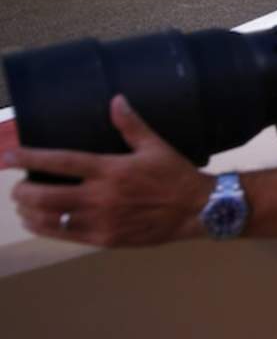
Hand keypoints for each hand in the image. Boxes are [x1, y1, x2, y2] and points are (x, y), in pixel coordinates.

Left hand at [7, 95, 210, 246]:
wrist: (197, 210)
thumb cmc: (175, 175)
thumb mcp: (156, 146)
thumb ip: (131, 125)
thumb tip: (116, 100)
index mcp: (111, 169)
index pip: (61, 162)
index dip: (31, 158)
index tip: (9, 156)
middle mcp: (101, 196)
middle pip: (45, 196)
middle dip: (22, 192)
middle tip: (17, 186)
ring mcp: (101, 220)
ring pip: (50, 219)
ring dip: (29, 213)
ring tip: (23, 206)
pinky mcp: (105, 238)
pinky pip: (66, 236)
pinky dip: (46, 228)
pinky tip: (39, 223)